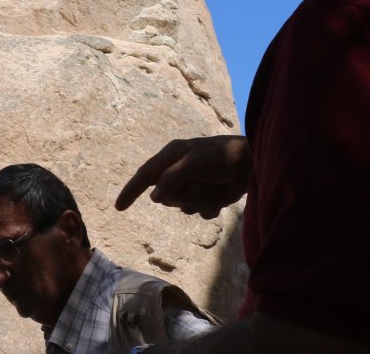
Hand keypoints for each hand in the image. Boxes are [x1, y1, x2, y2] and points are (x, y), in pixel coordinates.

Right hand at [114, 135, 249, 218]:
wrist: (251, 164)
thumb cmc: (221, 156)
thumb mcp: (193, 163)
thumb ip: (171, 179)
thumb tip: (154, 197)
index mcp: (171, 157)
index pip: (144, 176)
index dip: (131, 191)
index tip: (119, 207)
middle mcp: (178, 172)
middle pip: (165, 197)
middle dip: (181, 195)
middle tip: (198, 184)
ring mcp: (193, 185)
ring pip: (183, 207)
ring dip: (198, 201)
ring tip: (212, 187)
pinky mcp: (207, 197)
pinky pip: (200, 212)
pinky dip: (210, 207)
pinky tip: (221, 196)